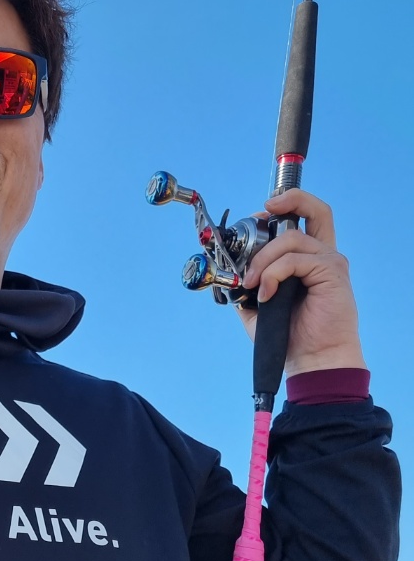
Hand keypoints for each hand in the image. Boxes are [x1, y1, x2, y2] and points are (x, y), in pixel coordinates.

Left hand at [237, 189, 365, 374]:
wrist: (312, 360)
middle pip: (315, 210)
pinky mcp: (332, 272)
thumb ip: (247, 283)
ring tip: (251, 283)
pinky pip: (293, 260)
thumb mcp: (257, 307)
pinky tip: (265, 294)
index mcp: (307, 259)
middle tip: (258, 214)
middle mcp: (322, 255)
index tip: (255, 219)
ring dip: (262, 259)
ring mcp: (329, 261)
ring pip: (290, 239)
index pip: (303, 219)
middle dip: (287, 201)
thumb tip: (227, 270)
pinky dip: (272, 274)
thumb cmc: (289, 337)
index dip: (281, 208)